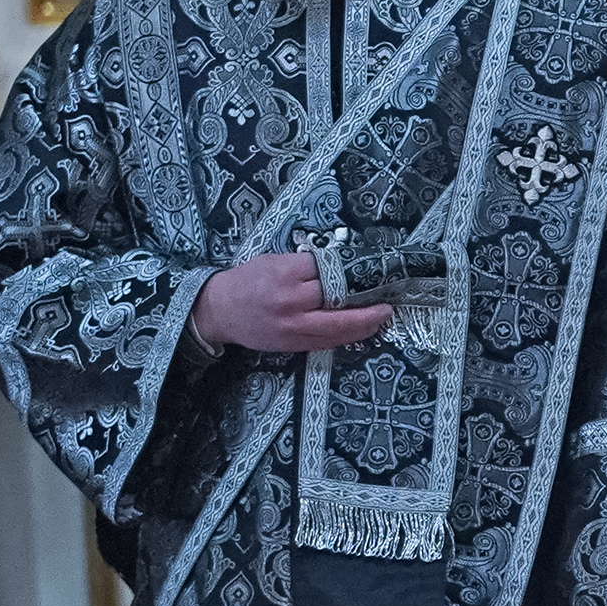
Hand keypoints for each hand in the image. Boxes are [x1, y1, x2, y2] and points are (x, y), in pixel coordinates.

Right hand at [193, 249, 392, 354]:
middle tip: (389, 294)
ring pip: (338, 326)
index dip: (353, 270)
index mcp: (284, 274)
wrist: (217, 311)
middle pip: (339, 298)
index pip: (328, 270)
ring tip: (384, 316)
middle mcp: (290, 301)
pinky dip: (349, 336)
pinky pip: (327, 342)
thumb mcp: (271, 261)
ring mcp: (292, 326)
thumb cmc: (245, 282)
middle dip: (367, 297)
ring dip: (366, 322)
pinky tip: (364, 330)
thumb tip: (339, 265)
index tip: (372, 268)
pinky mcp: (292, 344)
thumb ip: (303, 264)